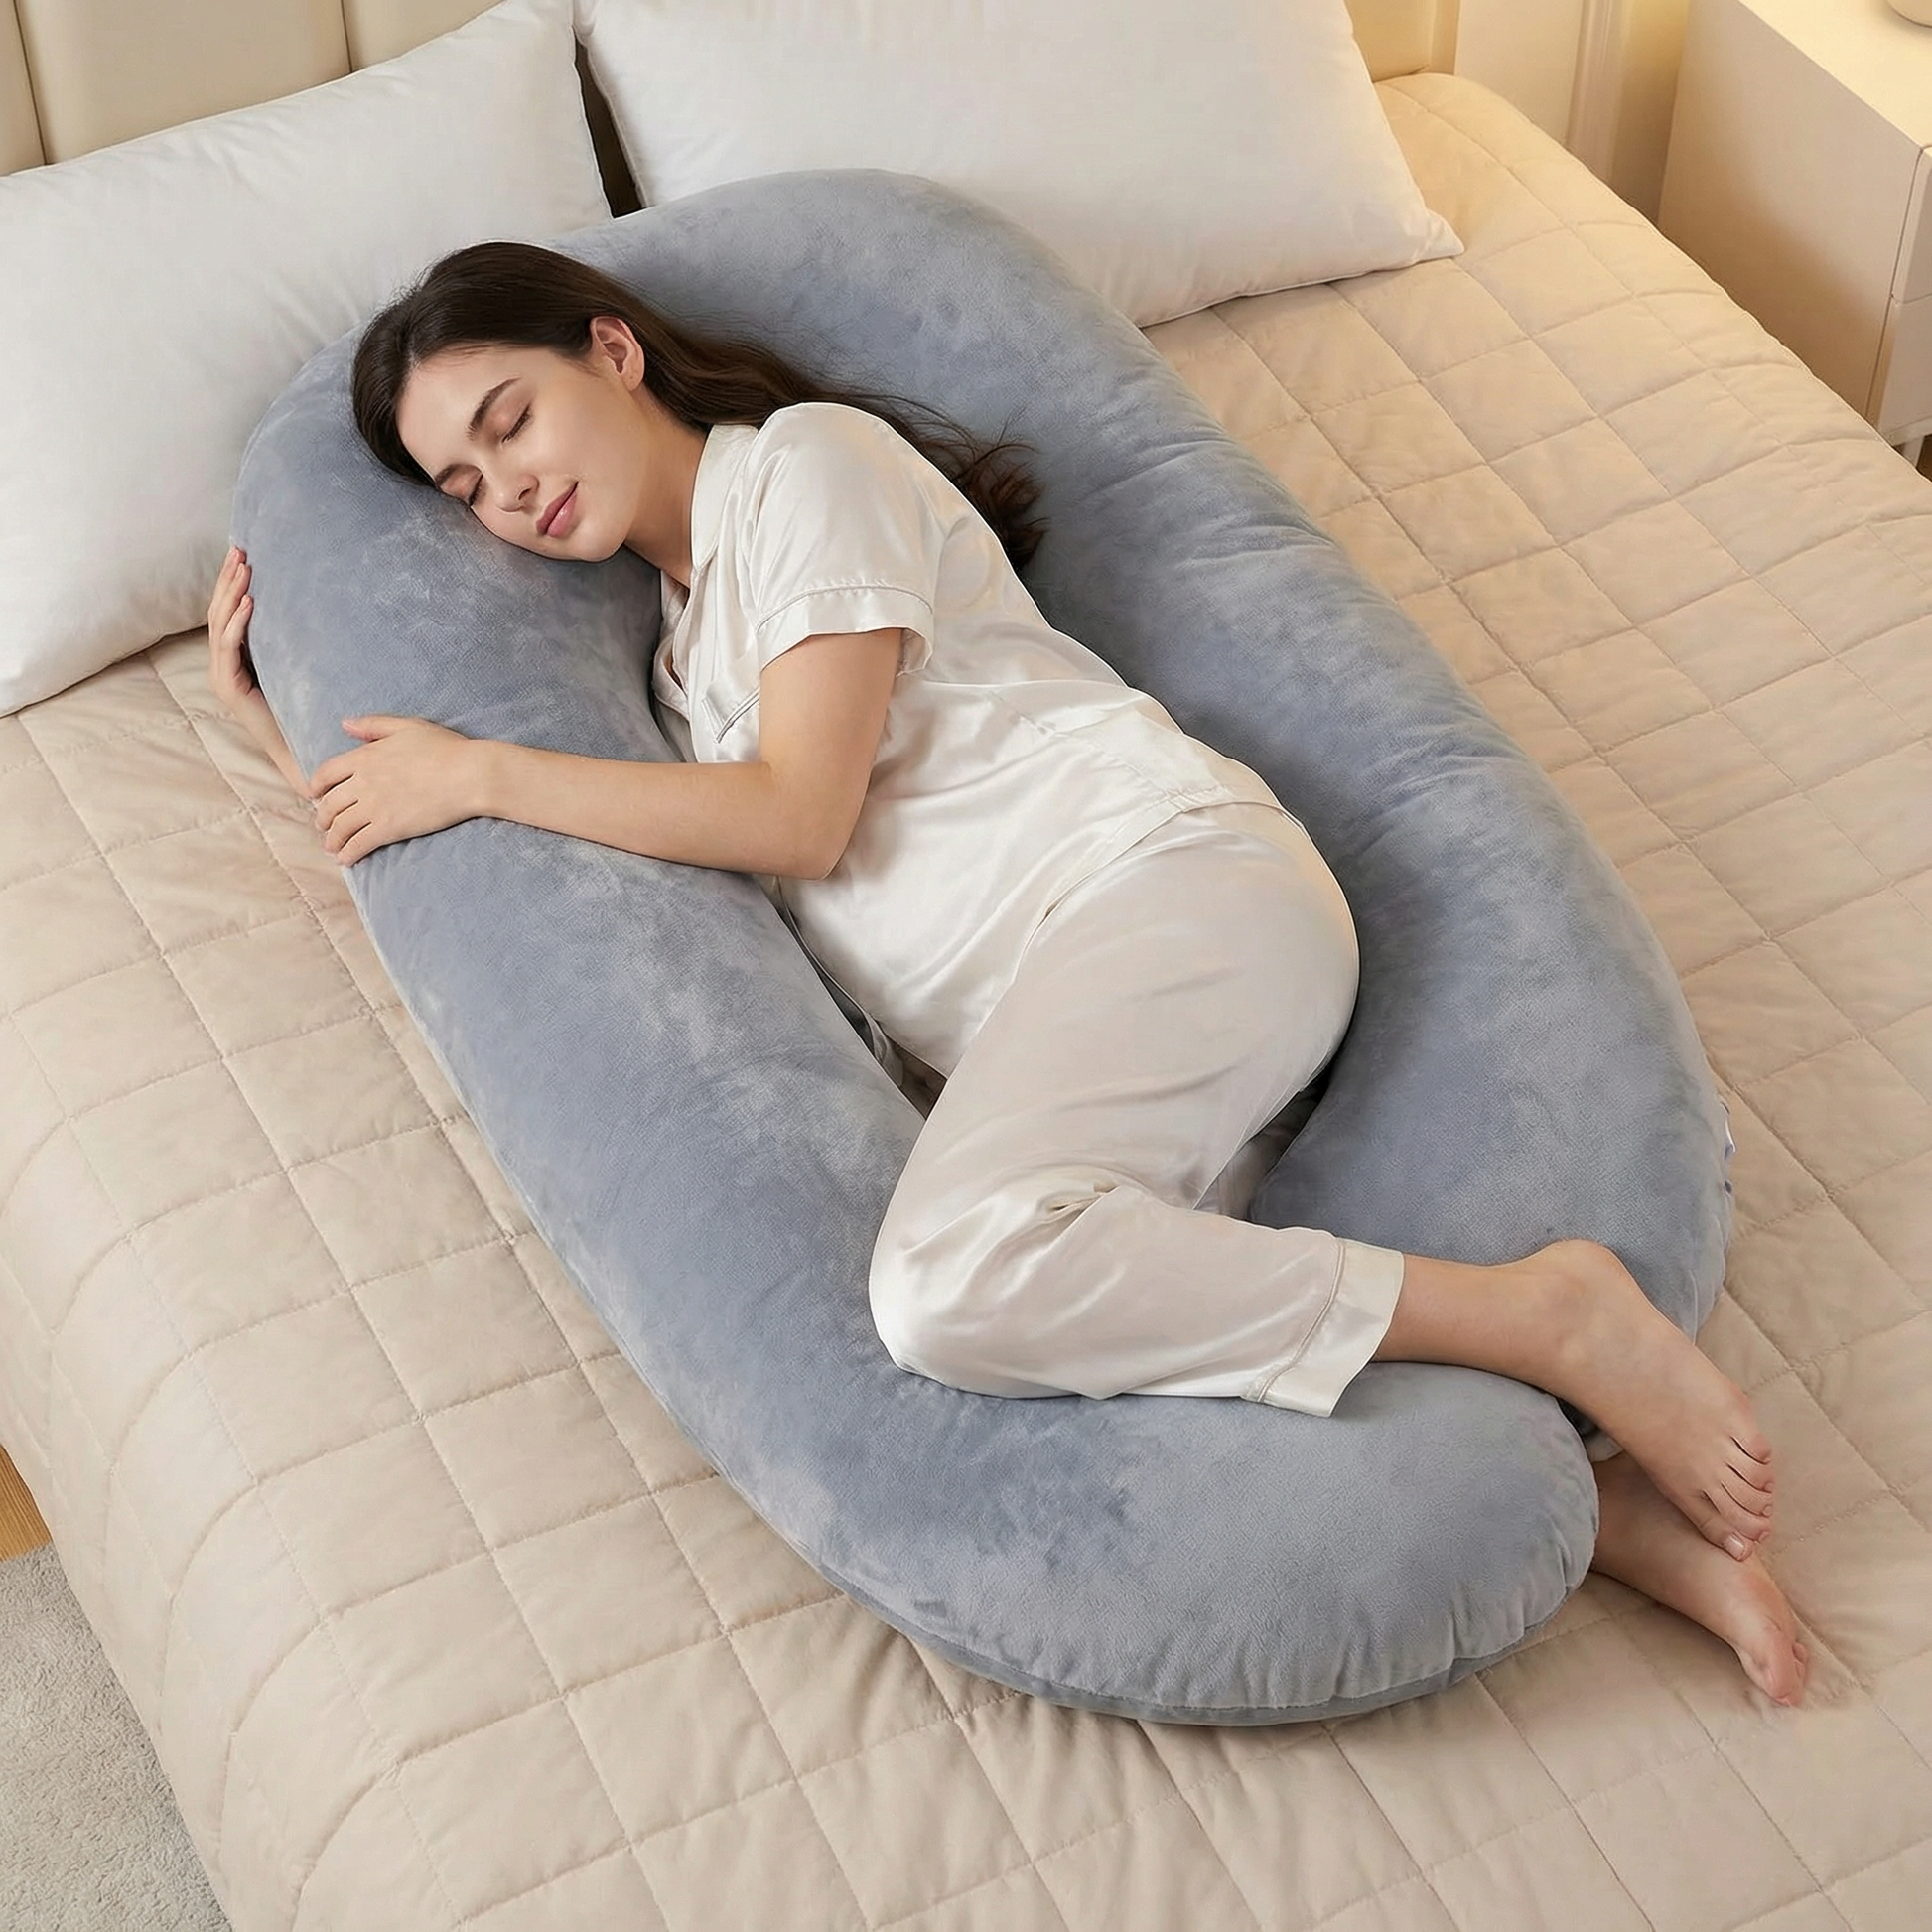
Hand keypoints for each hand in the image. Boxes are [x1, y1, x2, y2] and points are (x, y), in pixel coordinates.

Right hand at [207, 545, 304, 794]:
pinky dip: (239, 623)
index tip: (242, 553)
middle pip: (218, 612)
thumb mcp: (291, 667)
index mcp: (231, 660)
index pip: (225, 612)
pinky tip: (249, 603)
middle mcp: (221, 666)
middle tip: (239, 548)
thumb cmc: (302, 710)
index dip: (230, 582)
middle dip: (227, 579)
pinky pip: (230, 648)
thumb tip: (302, 606)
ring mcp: (222, 677)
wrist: (302, 750)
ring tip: (243, 568)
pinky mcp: (230, 689)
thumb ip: (284, 643)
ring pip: (220, 625)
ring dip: (232, 593)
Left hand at [309, 716, 485, 865]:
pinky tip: (346, 859)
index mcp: (365, 756)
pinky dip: (348, 853)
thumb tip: (345, 724)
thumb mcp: (408, 727)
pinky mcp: (390, 828)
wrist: (469, 775)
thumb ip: (373, 725)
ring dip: (332, 839)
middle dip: (322, 817)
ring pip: (340, 827)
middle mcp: (363, 782)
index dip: (316, 785)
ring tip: (332, 847)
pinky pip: (359, 844)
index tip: (313, 794)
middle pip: (330, 804)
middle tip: (323, 825)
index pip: (326, 773)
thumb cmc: (445, 749)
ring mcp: (375, 807)